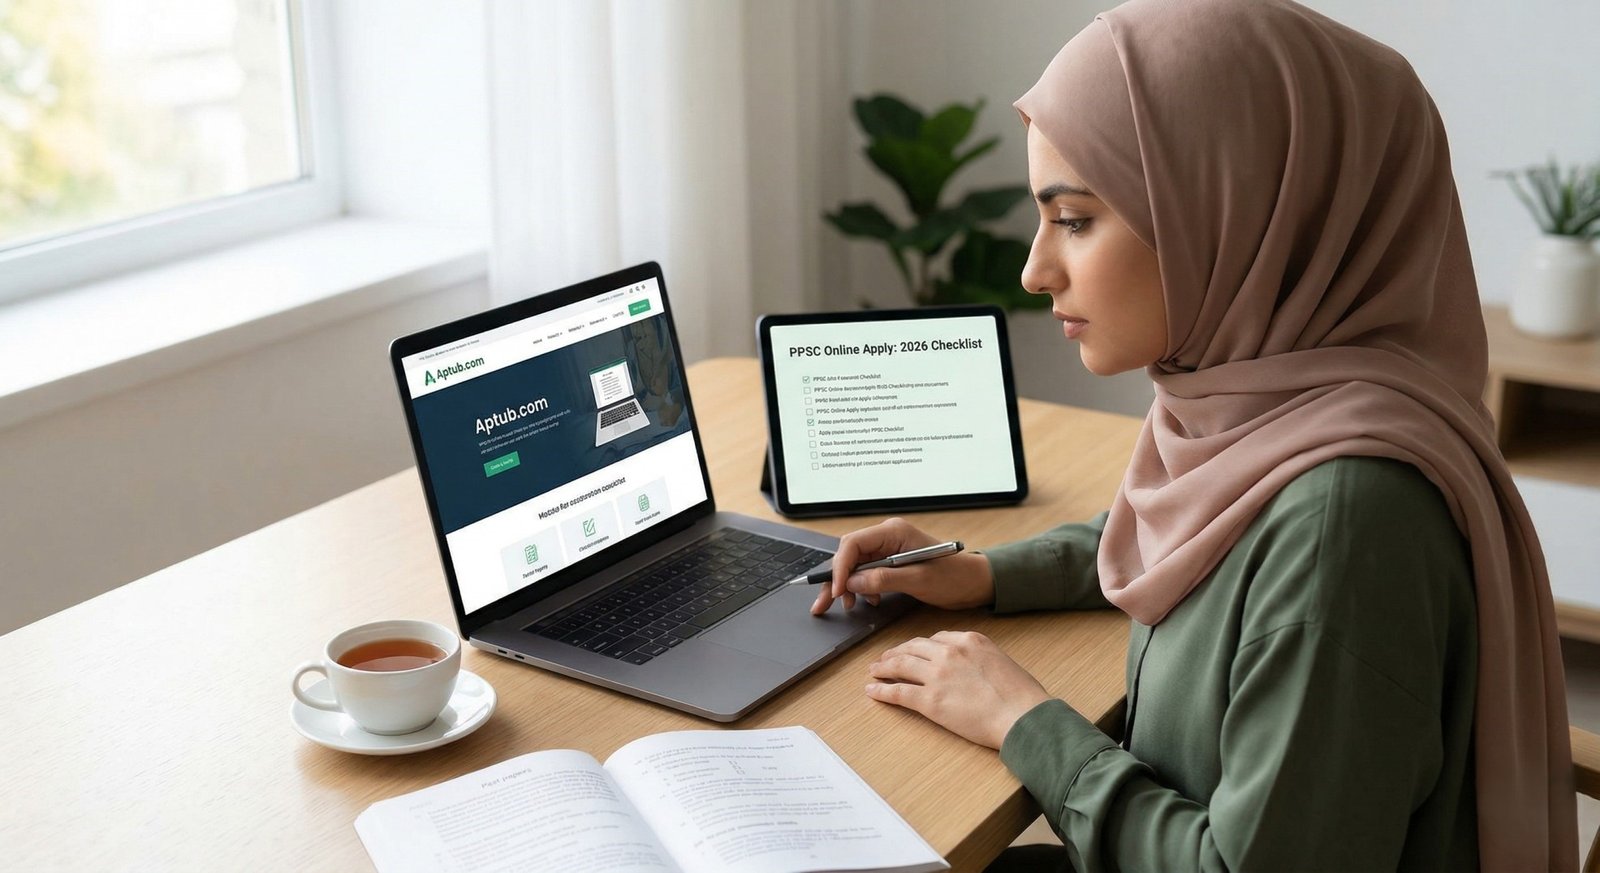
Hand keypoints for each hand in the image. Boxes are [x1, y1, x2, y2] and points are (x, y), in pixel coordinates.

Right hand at [810, 518, 994, 614]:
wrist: (974, 582)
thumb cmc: (953, 576)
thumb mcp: (918, 579)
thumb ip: (884, 578)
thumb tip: (852, 582)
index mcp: (894, 532)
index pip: (853, 544)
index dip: (840, 567)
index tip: (838, 591)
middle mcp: (888, 536)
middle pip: (849, 554)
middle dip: (836, 578)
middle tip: (824, 603)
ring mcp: (889, 548)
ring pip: (855, 564)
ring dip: (847, 585)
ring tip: (849, 605)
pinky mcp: (891, 561)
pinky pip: (866, 571)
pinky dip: (862, 587)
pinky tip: (870, 601)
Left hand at [865, 631, 1051, 748]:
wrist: (1022, 715)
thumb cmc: (1021, 695)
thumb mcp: (1001, 661)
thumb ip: (980, 657)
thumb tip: (971, 666)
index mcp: (969, 639)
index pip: (936, 638)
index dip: (920, 645)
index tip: (913, 650)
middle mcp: (949, 652)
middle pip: (914, 647)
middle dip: (896, 652)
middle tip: (886, 658)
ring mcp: (937, 675)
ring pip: (900, 665)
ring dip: (883, 667)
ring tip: (874, 670)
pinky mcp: (930, 700)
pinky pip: (898, 692)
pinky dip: (881, 691)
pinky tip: (872, 691)